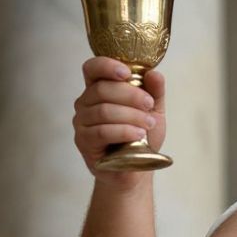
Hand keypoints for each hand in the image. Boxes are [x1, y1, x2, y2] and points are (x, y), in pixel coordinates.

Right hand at [72, 57, 167, 183]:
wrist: (136, 170)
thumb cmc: (141, 138)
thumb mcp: (153, 112)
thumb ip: (155, 92)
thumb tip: (155, 73)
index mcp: (99, 90)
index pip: (93, 69)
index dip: (107, 66)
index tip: (127, 73)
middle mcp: (86, 103)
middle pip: (102, 89)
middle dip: (130, 95)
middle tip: (149, 105)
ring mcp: (82, 122)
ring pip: (103, 111)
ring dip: (130, 116)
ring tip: (148, 124)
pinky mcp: (83, 141)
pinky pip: (101, 132)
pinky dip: (123, 131)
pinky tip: (138, 135)